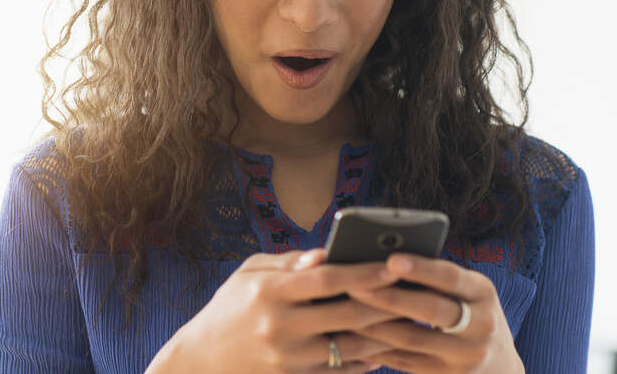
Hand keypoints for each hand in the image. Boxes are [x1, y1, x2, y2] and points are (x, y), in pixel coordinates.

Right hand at [146, 248, 404, 372]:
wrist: (202, 361)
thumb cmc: (228, 309)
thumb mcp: (247, 275)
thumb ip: (289, 264)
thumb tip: (328, 254)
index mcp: (268, 293)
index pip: (326, 279)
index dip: (362, 271)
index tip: (391, 264)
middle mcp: (281, 326)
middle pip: (347, 313)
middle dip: (385, 302)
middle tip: (414, 291)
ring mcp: (289, 358)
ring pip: (352, 345)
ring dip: (383, 333)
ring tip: (407, 319)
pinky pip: (342, 370)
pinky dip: (365, 360)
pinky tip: (382, 348)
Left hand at [343, 252, 524, 373]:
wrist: (498, 367)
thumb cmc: (468, 312)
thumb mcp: (466, 291)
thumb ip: (433, 277)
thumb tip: (380, 257)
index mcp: (483, 292)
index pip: (450, 277)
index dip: (421, 269)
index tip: (391, 259)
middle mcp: (482, 325)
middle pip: (430, 310)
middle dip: (388, 297)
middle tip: (353, 285)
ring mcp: (465, 356)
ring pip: (410, 338)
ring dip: (371, 323)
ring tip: (341, 308)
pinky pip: (402, 361)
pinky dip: (374, 346)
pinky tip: (350, 334)